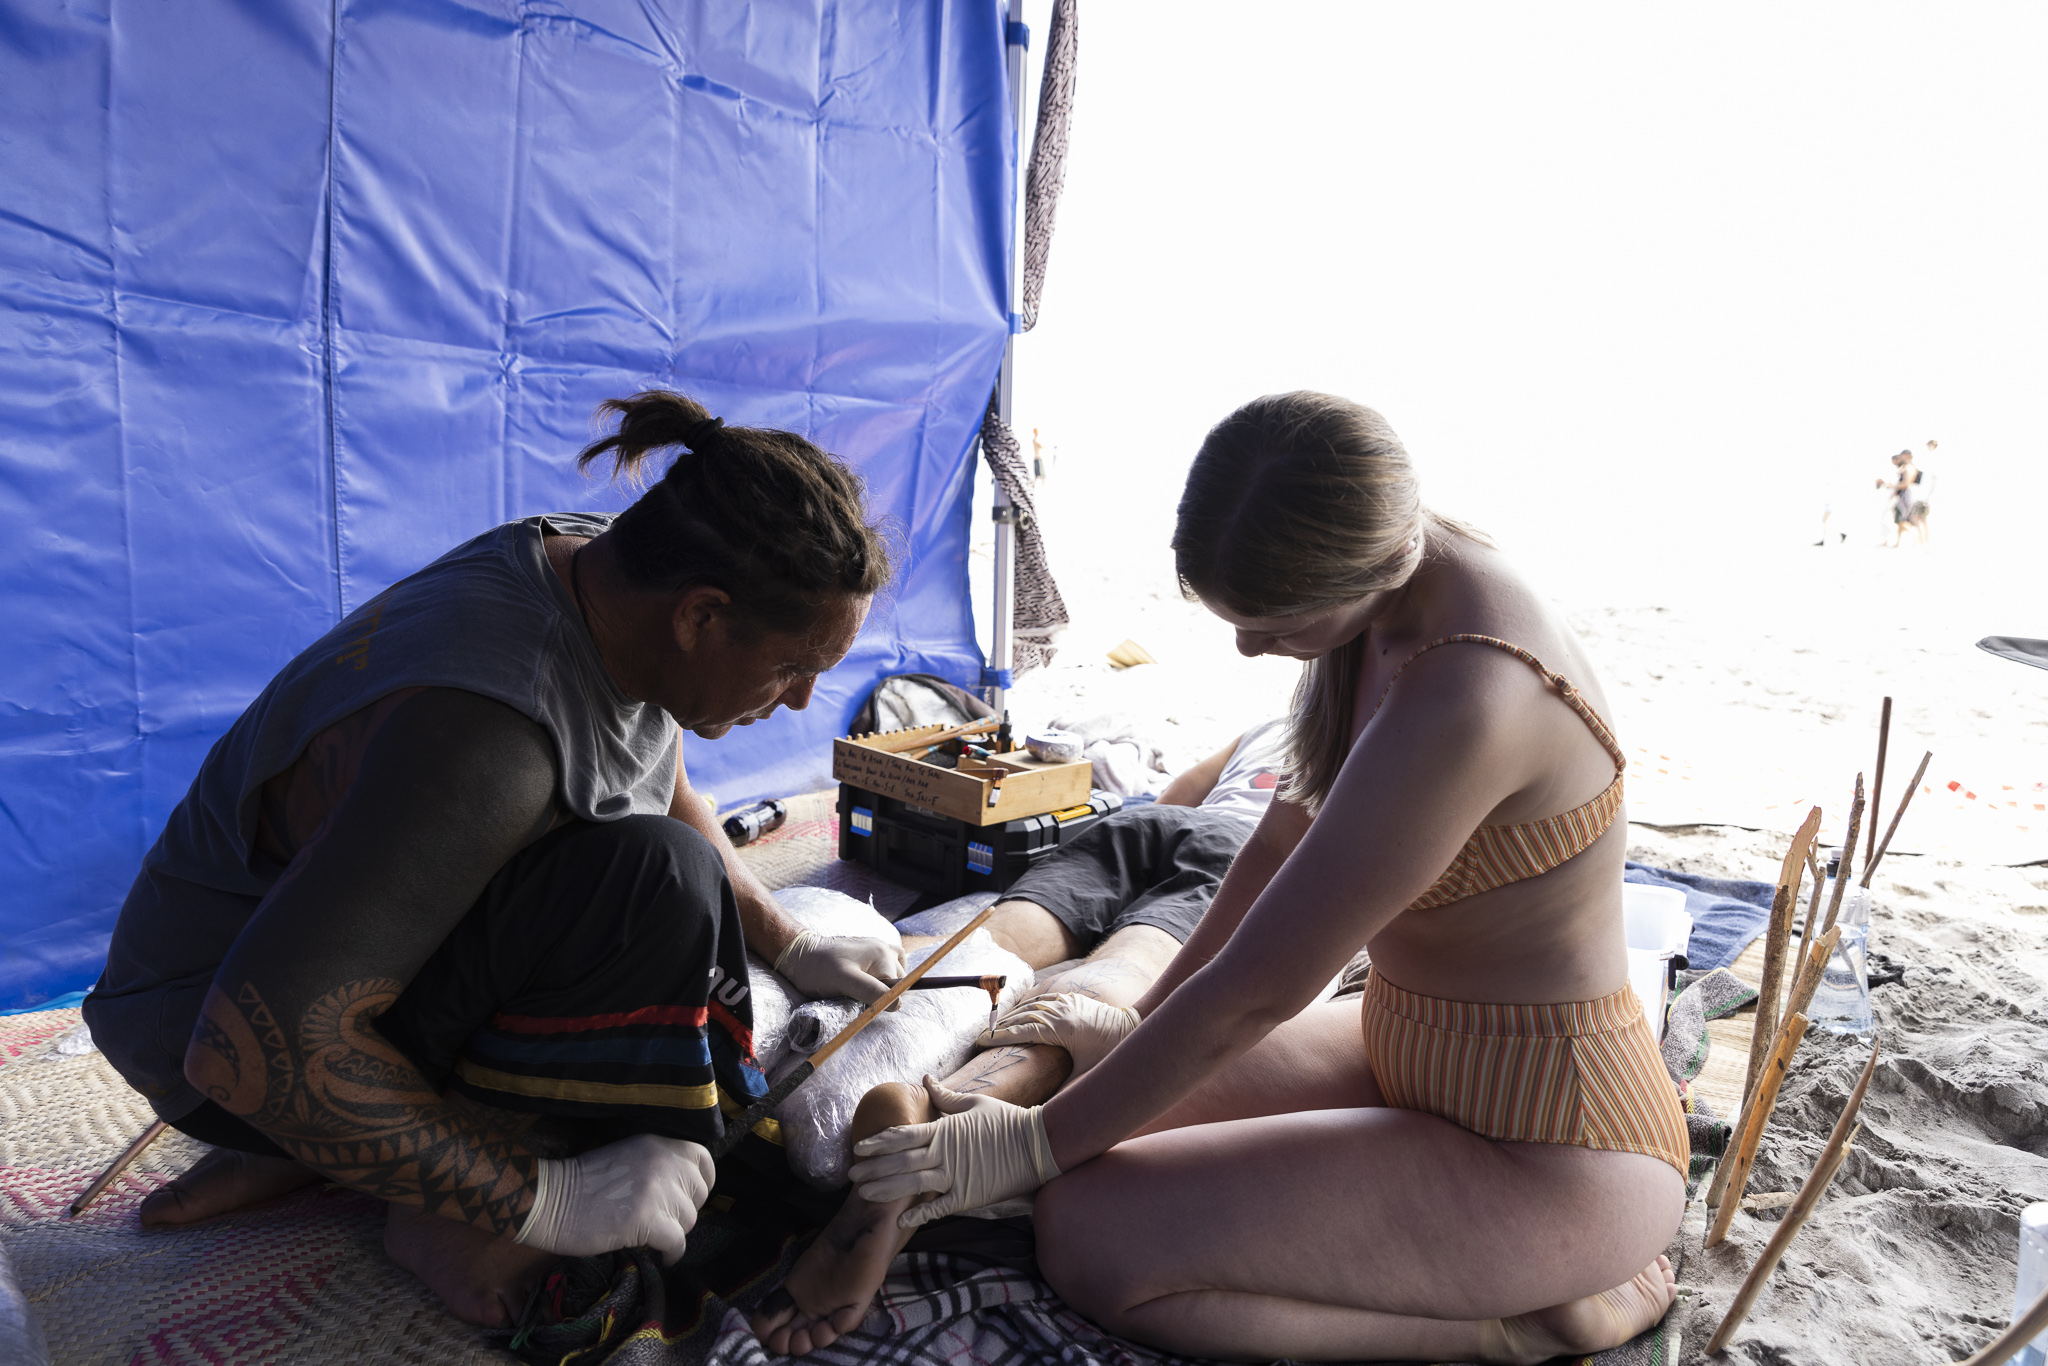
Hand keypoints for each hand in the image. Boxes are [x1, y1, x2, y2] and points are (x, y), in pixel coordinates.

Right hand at [514, 1132, 714, 1264]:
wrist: (549, 1200)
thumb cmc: (582, 1183)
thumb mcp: (627, 1157)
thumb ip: (658, 1166)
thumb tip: (685, 1190)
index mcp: (658, 1144)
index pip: (702, 1158)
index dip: (703, 1180)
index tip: (692, 1196)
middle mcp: (662, 1162)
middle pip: (699, 1193)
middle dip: (685, 1210)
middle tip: (665, 1221)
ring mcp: (656, 1190)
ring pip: (689, 1220)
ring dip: (674, 1232)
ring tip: (652, 1235)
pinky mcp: (647, 1219)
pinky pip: (677, 1242)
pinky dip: (671, 1254)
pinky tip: (661, 1257)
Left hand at [774, 929, 903, 1004]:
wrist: (798, 954)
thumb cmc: (818, 969)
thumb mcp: (845, 983)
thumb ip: (872, 992)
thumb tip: (898, 1004)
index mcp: (882, 955)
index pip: (897, 988)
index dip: (880, 999)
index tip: (859, 999)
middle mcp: (884, 947)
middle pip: (897, 981)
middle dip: (881, 992)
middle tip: (856, 994)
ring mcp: (877, 947)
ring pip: (895, 973)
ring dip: (883, 985)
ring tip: (861, 989)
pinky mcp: (869, 951)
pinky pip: (887, 964)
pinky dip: (882, 975)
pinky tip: (868, 981)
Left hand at [848, 1076, 1059, 1227]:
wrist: (1037, 1144)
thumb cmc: (1006, 1120)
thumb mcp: (974, 1103)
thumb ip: (945, 1096)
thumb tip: (926, 1079)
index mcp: (944, 1129)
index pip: (902, 1135)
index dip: (878, 1142)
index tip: (859, 1148)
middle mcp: (944, 1153)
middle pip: (900, 1162)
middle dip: (872, 1169)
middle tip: (851, 1176)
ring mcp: (955, 1176)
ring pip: (912, 1184)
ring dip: (886, 1190)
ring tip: (864, 1195)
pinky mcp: (968, 1195)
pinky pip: (939, 1207)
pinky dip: (919, 1213)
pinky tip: (900, 1219)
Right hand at [979, 992, 1138, 1077]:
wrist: (1136, 1029)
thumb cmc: (1112, 1054)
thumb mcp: (1086, 1077)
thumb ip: (1064, 1093)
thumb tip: (1045, 1114)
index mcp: (1059, 1028)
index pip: (1020, 1031)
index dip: (998, 1037)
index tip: (980, 1043)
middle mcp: (1060, 1010)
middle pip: (1022, 1015)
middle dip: (1001, 1025)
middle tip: (981, 1036)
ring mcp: (1068, 1001)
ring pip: (1032, 1004)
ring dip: (1014, 1014)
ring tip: (997, 1025)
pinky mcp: (1075, 999)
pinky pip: (1046, 998)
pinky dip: (1030, 1004)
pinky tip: (1023, 1011)